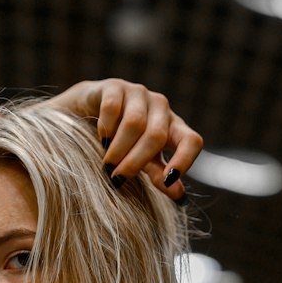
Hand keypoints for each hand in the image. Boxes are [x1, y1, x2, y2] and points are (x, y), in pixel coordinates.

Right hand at [43, 79, 202, 199]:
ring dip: (118, 148)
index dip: (184, 160)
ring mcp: (139, 93)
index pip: (191, 141)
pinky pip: (112, 108)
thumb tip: (179, 196)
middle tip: (117, 178)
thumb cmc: (124, 141)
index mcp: (174, 127)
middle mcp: (161, 107)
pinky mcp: (115, 86)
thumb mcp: (145, 160)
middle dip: (135, 161)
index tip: (169, 180)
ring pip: (134, 123)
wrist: (90, 111)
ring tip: (106, 164)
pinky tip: (101, 138)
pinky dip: (106, 128)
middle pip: (156, 136)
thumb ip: (160, 175)